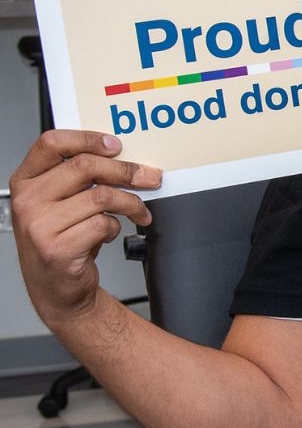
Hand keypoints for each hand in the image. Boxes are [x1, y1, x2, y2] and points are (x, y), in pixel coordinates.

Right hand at [10, 130, 161, 329]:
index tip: (117, 145)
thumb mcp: (60, 203)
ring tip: (138, 212)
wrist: (57, 289)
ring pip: (101, 196)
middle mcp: (27, 201)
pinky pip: (102, 224)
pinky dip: (116, 227)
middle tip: (150, 178)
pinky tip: (111, 233)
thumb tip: (122, 157)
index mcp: (25, 181)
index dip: (88, 138)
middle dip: (127, 171)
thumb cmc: (62, 241)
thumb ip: (76, 178)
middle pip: (85, 167)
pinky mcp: (57, 248)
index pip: (50, 143)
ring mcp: (38, 225)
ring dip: (131, 203)